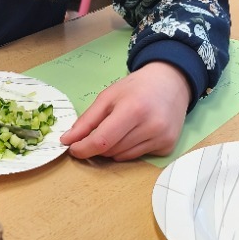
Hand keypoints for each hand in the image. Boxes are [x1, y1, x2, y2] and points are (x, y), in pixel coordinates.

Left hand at [60, 62, 190, 160]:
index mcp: (133, 109)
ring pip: (122, 157)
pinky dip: (128, 149)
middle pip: (110, 150)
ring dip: (112, 148)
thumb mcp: (108, 96)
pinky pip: (137, 156)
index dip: (83, 148)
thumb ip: (87, 120)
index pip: (102, 140)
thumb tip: (67, 140)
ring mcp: (162, 138)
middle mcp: (151, 126)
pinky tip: (136, 132)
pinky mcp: (168, 146)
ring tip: (120, 128)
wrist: (171, 82)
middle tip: (99, 130)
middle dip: (97, 145)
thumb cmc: (136, 87)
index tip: (72, 148)